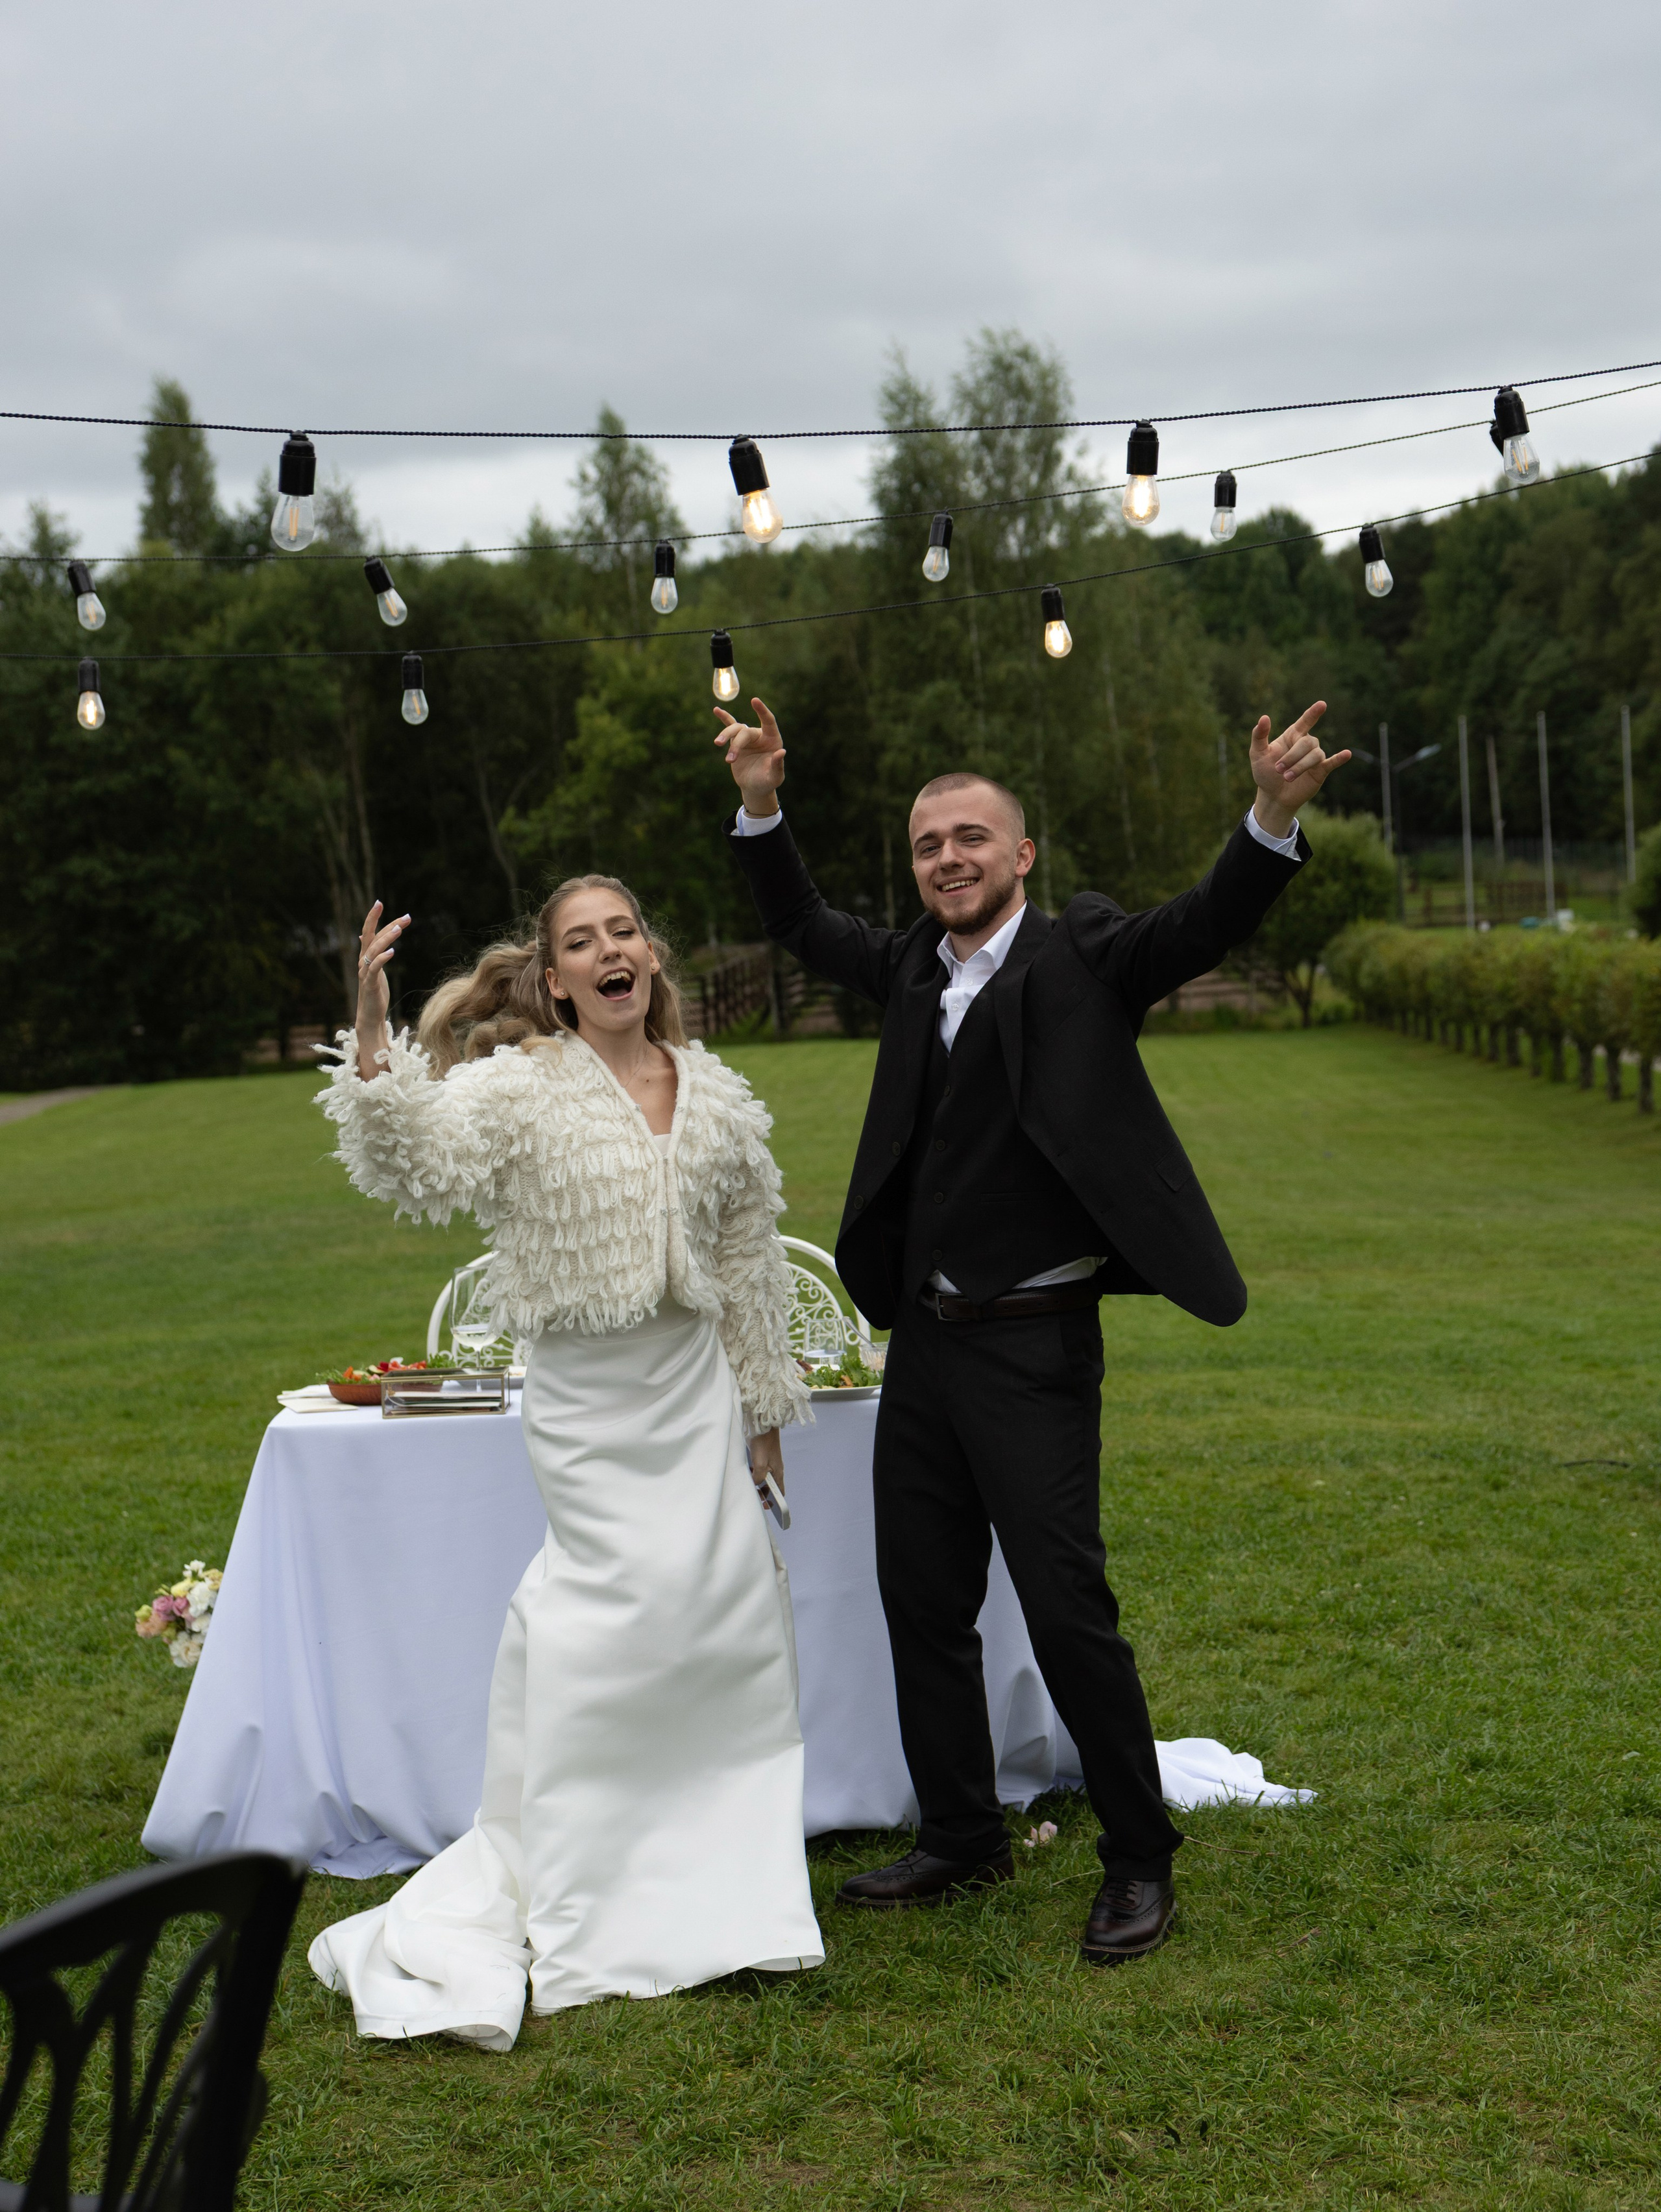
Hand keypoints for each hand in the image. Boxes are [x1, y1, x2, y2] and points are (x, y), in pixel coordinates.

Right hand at [355, 900, 409, 1079]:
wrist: (370, 1015)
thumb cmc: (375, 992)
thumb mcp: (375, 968)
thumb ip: (373, 952)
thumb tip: (366, 934)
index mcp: (366, 956)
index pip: (369, 931)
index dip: (373, 917)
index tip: (379, 902)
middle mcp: (363, 961)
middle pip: (371, 936)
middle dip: (385, 923)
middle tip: (404, 915)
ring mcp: (366, 972)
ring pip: (374, 950)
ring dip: (386, 938)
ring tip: (399, 928)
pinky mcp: (370, 983)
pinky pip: (375, 968)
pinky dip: (382, 958)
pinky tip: (392, 952)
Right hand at [713, 697, 785, 817]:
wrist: (755, 787)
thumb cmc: (767, 782)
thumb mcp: (775, 777)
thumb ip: (777, 765)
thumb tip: (781, 752)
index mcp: (772, 740)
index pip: (768, 721)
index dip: (762, 711)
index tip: (754, 700)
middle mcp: (760, 735)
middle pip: (745, 732)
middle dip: (736, 745)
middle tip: (730, 760)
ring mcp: (748, 737)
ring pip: (735, 729)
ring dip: (725, 736)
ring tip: (717, 744)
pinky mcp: (736, 741)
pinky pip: (730, 726)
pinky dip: (724, 718)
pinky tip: (716, 709)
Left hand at [748, 1428, 783, 1497]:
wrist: (764, 1426)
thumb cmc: (764, 1444)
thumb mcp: (760, 1464)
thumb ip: (758, 1478)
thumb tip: (754, 1484)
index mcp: (778, 1473)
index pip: (780, 1492)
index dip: (774, 1501)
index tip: (766, 1506)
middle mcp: (775, 1469)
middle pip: (771, 1487)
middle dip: (763, 1493)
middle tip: (754, 1496)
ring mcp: (770, 1463)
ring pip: (765, 1479)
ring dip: (758, 1483)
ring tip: (750, 1484)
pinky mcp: (764, 1458)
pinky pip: (760, 1470)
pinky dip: (755, 1474)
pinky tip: (748, 1472)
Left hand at [1248, 702, 1351, 838]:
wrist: (1273, 795)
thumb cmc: (1265, 772)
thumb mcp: (1257, 753)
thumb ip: (1259, 736)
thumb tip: (1264, 717)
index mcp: (1293, 735)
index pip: (1305, 721)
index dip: (1313, 713)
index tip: (1322, 704)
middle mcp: (1306, 743)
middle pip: (1307, 743)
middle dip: (1292, 757)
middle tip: (1278, 769)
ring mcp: (1315, 757)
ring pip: (1315, 755)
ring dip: (1300, 766)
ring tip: (1287, 777)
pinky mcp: (1321, 771)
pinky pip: (1332, 762)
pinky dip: (1339, 758)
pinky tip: (1347, 754)